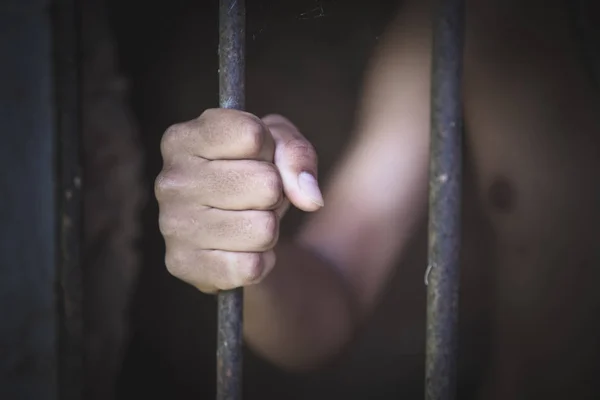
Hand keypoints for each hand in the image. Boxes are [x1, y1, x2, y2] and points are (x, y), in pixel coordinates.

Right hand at [155, 109, 322, 292]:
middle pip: (266, 184)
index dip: (271, 149)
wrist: (231, 230)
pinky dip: (261, 261)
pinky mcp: (184, 265)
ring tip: (248, 220)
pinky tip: (242, 249)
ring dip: (270, 228)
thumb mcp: (277, 145)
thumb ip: (297, 154)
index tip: (258, 156)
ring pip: (264, 229)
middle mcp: (170, 180)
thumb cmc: (252, 174)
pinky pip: (252, 267)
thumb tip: (309, 199)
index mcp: (184, 139)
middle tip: (256, 197)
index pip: (253, 135)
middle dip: (275, 193)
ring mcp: (172, 225)